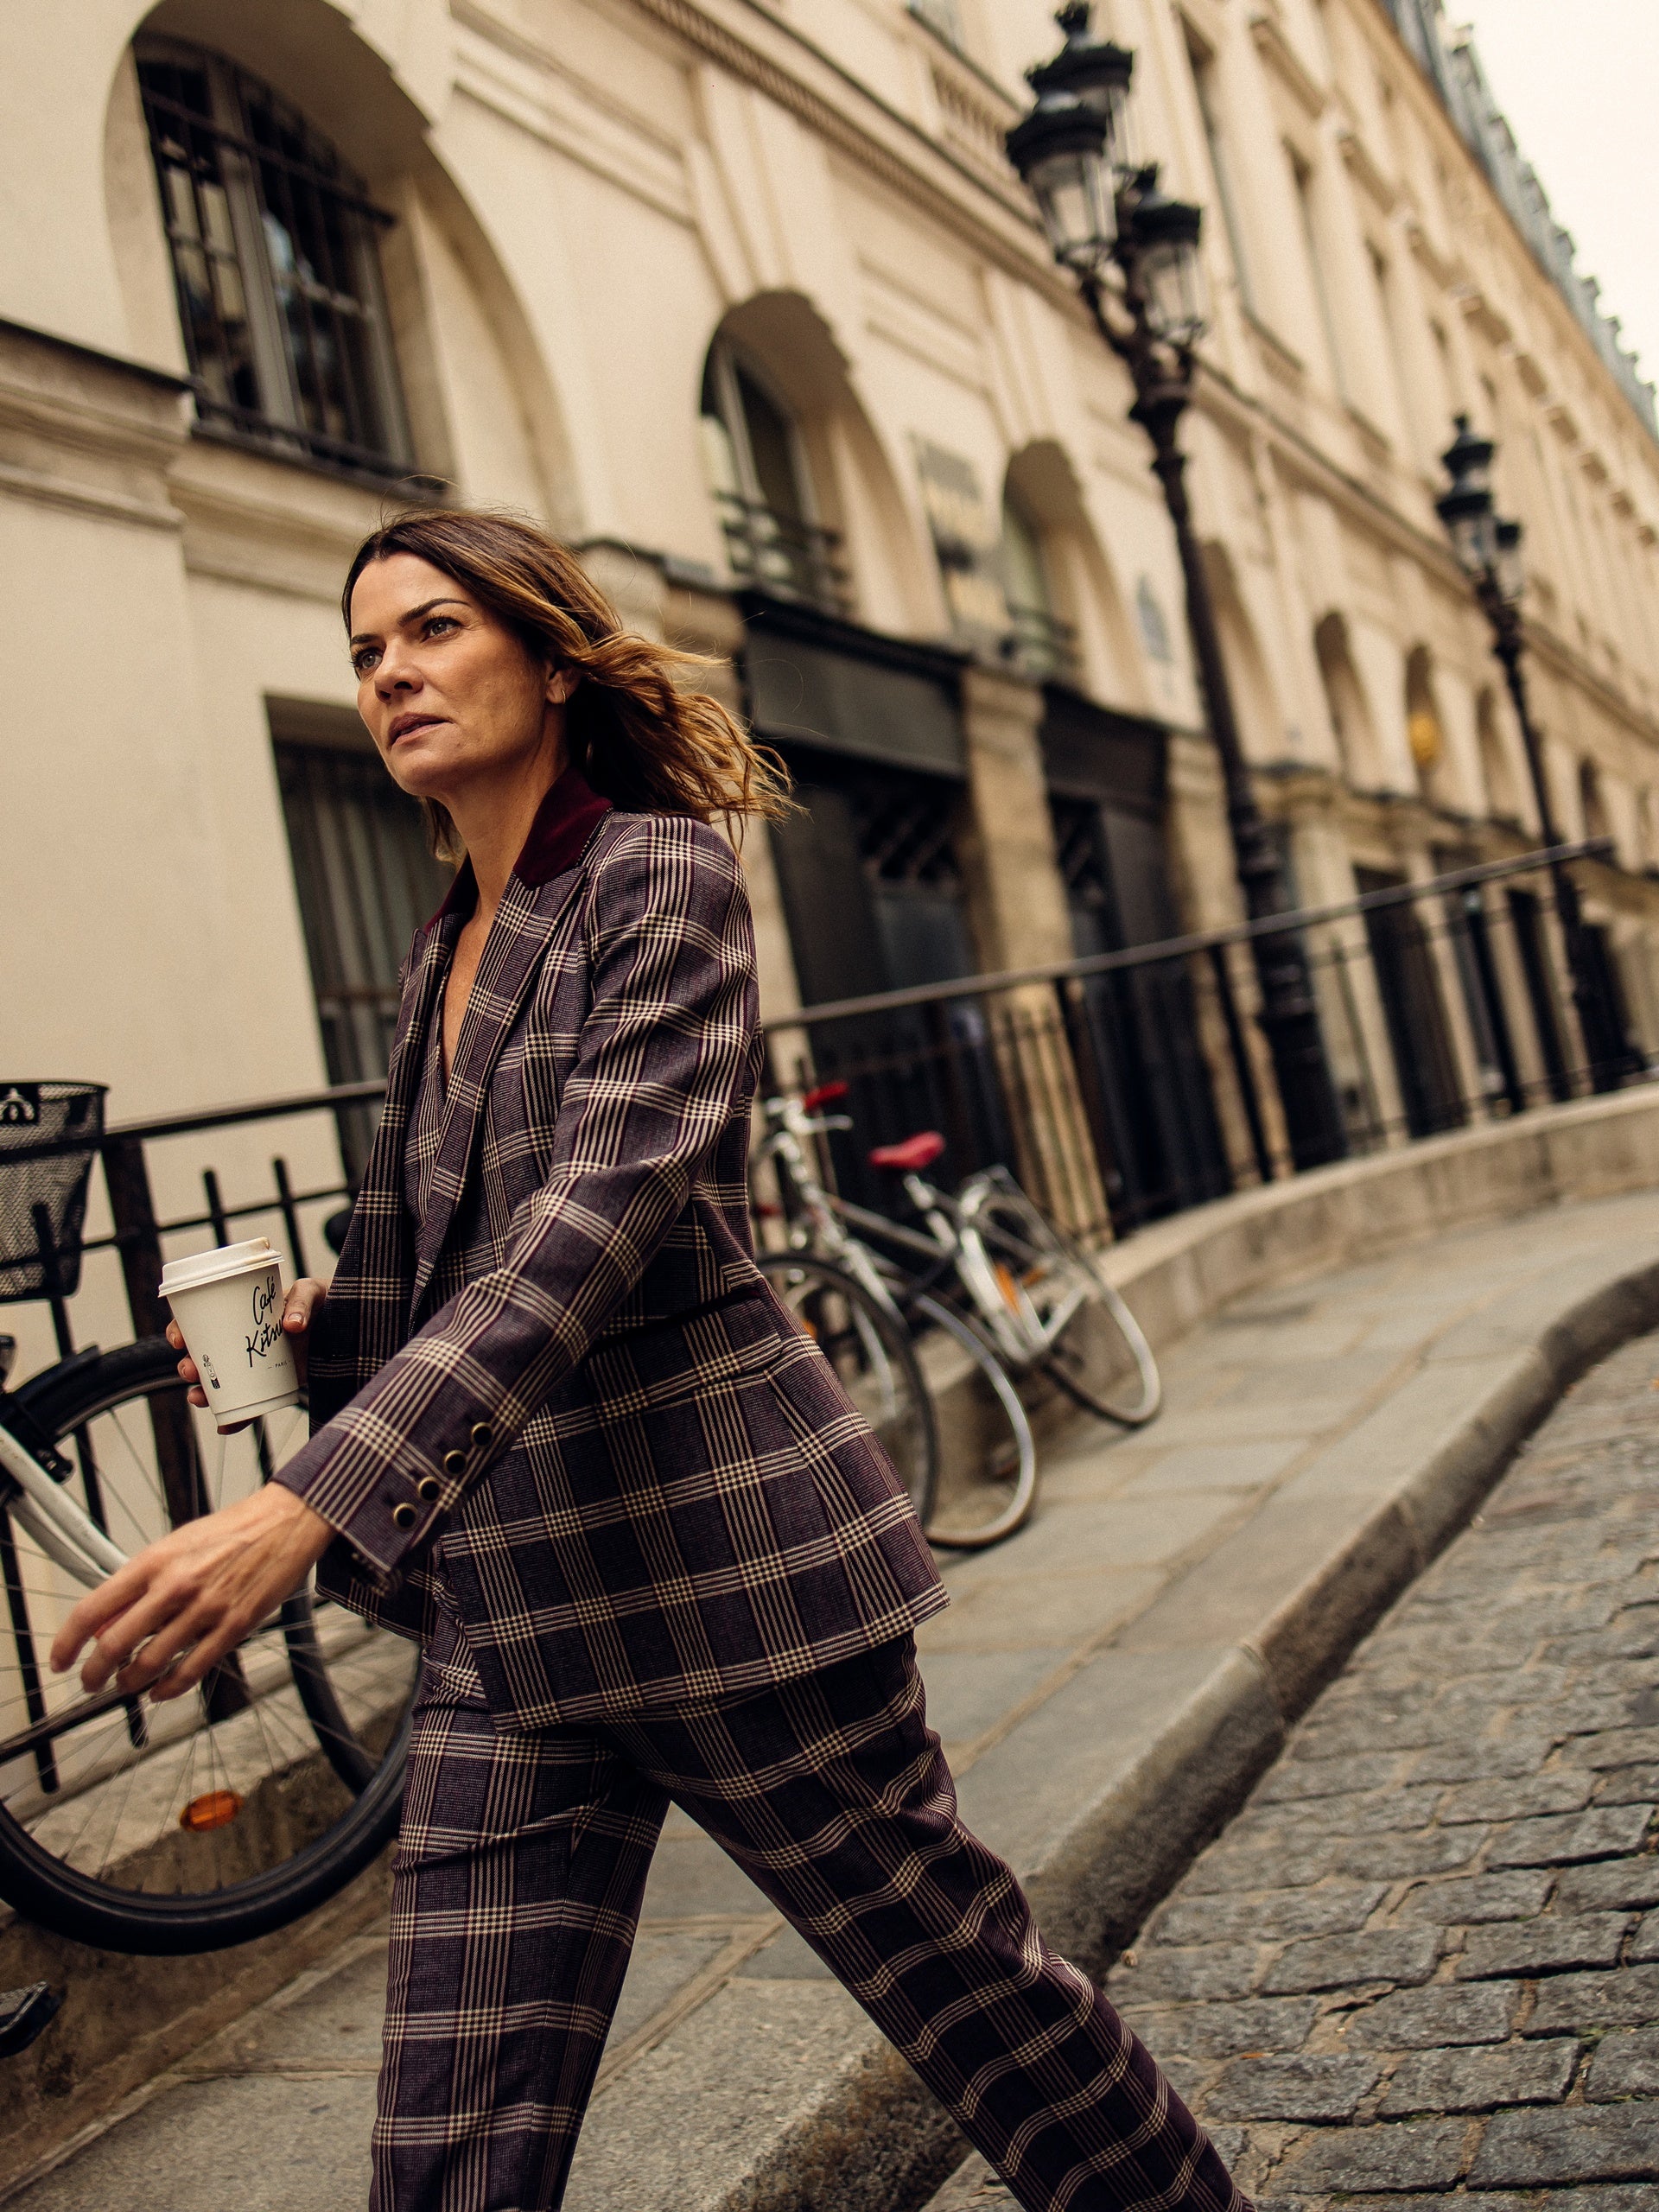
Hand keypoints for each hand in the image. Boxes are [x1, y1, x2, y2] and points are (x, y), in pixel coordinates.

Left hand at [49, 1483, 334, 1701]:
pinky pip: (190, 1671)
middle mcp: (174, 1586)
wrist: (282, 1523)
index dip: (68, 1643)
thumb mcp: (172, 1547)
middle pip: (114, 1645)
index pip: (92, 1610)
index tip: (61, 1659)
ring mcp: (204, 1609)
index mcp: (153, 1562)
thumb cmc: (228, 1532)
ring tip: (126, 1685)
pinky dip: (167, 1689)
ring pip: (149, 1664)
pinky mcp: (232, 1627)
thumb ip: (137, 1586)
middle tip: (92, 1681)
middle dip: (95, 1673)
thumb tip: (104, 1623)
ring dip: (129, 1683)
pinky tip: (160, 1690)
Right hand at [168, 1274, 325, 1416]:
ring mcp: (255, 1364)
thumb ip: (302, 1302)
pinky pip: (248, 1403)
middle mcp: (241, 1340)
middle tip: (190, 1370)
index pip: (199, 1320)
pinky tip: (225, 1426)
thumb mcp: (312, 1292)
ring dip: (203, 1393)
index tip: (178, 1340)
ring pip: (219, 1382)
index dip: (181, 1330)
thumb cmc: (323, 1300)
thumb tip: (291, 1324)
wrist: (347, 1322)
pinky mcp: (272, 1384)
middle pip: (203, 1355)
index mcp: (241, 1313)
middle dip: (189, 1366)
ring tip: (199, 1398)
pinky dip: (235, 1417)